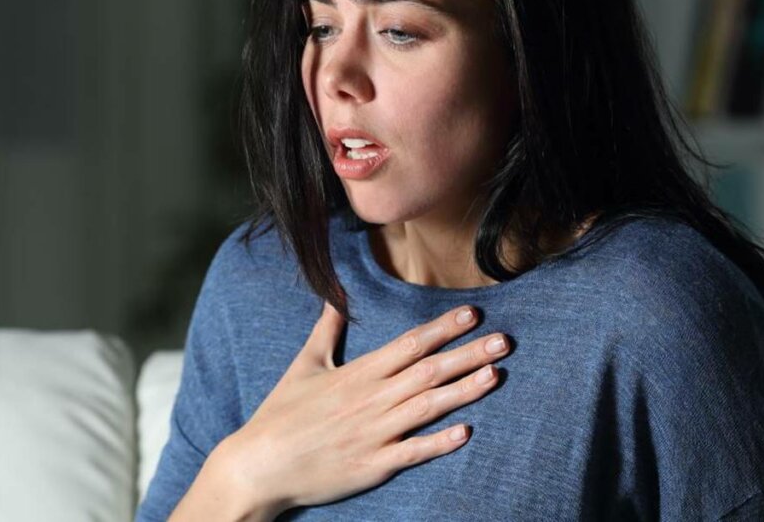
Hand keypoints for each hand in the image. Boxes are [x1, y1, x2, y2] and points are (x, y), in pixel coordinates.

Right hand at [215, 301, 510, 513]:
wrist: (258, 465)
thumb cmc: (280, 415)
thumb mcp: (303, 365)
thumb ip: (326, 331)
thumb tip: (337, 297)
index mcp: (358, 374)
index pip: (409, 344)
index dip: (443, 329)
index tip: (472, 315)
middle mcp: (371, 399)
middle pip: (428, 371)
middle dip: (468, 354)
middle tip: (504, 341)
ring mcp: (374, 433)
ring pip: (428, 407)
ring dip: (463, 391)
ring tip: (495, 375)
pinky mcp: (373, 465)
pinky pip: (412, 452)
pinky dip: (439, 443)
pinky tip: (466, 432)